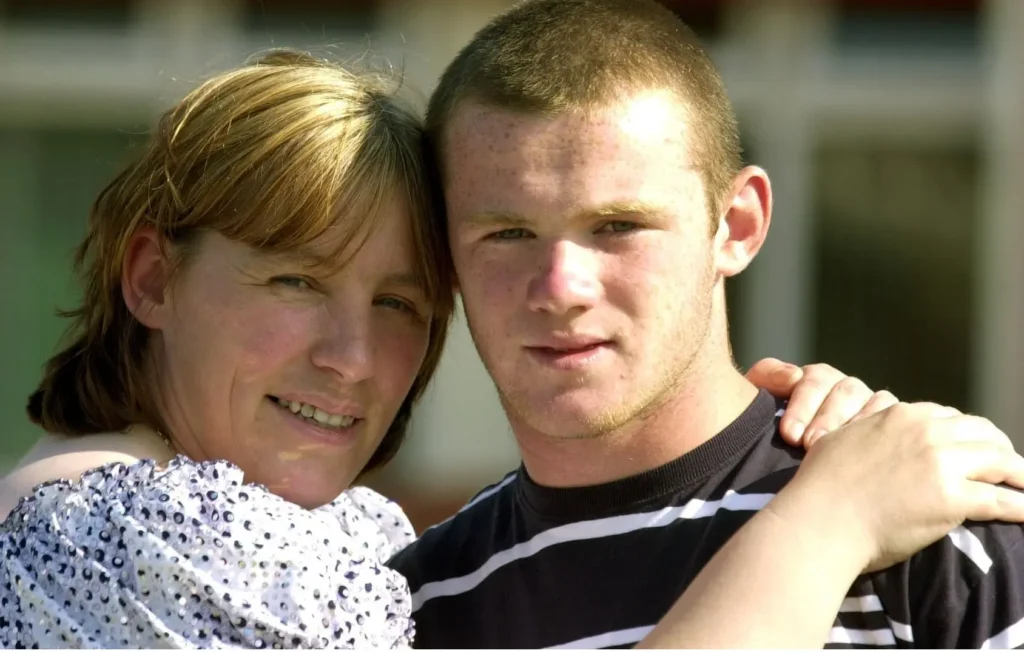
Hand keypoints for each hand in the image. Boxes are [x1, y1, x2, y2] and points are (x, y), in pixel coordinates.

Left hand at [745, 358, 897, 447]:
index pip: (816, 379)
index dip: (803, 404)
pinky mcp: (891, 432)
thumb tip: (794, 375)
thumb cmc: (766, 430)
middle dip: (827, 418)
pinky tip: (869, 460)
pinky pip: (897, 426)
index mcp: (818, 380)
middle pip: (847, 392)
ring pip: (876, 405)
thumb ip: (768, 378)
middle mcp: (848, 391)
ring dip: (856, 428)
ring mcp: (872, 410)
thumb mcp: (760, 401)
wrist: (773, 463)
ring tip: (836, 453)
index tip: (789, 433)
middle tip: (809, 445)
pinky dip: (886, 437)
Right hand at [772, 402, 1023, 572]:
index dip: (965, 435)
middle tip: (1010, 468)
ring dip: (1021, 475)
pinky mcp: (953, 498)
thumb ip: (866, 428)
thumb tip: (872, 427)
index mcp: (901, 416)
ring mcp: (942, 464)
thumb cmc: (821, 485)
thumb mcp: (841, 438)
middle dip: (1001, 449)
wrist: (820, 518)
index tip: (971, 449)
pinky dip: (1021, 507)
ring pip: (1001, 462)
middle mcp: (927, 432)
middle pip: (983, 433)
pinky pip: (1002, 501)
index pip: (949, 418)